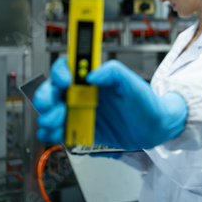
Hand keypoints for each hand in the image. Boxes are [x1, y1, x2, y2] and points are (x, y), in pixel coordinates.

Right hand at [33, 57, 187, 150]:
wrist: (155, 128)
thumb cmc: (146, 102)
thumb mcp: (133, 83)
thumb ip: (114, 73)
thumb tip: (93, 74)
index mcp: (94, 78)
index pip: (68, 67)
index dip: (61, 71)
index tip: (66, 81)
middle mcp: (83, 93)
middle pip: (52, 90)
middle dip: (46, 98)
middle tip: (53, 107)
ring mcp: (81, 111)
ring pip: (52, 111)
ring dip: (47, 117)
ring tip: (56, 123)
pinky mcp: (81, 129)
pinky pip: (59, 131)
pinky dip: (52, 134)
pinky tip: (57, 135)